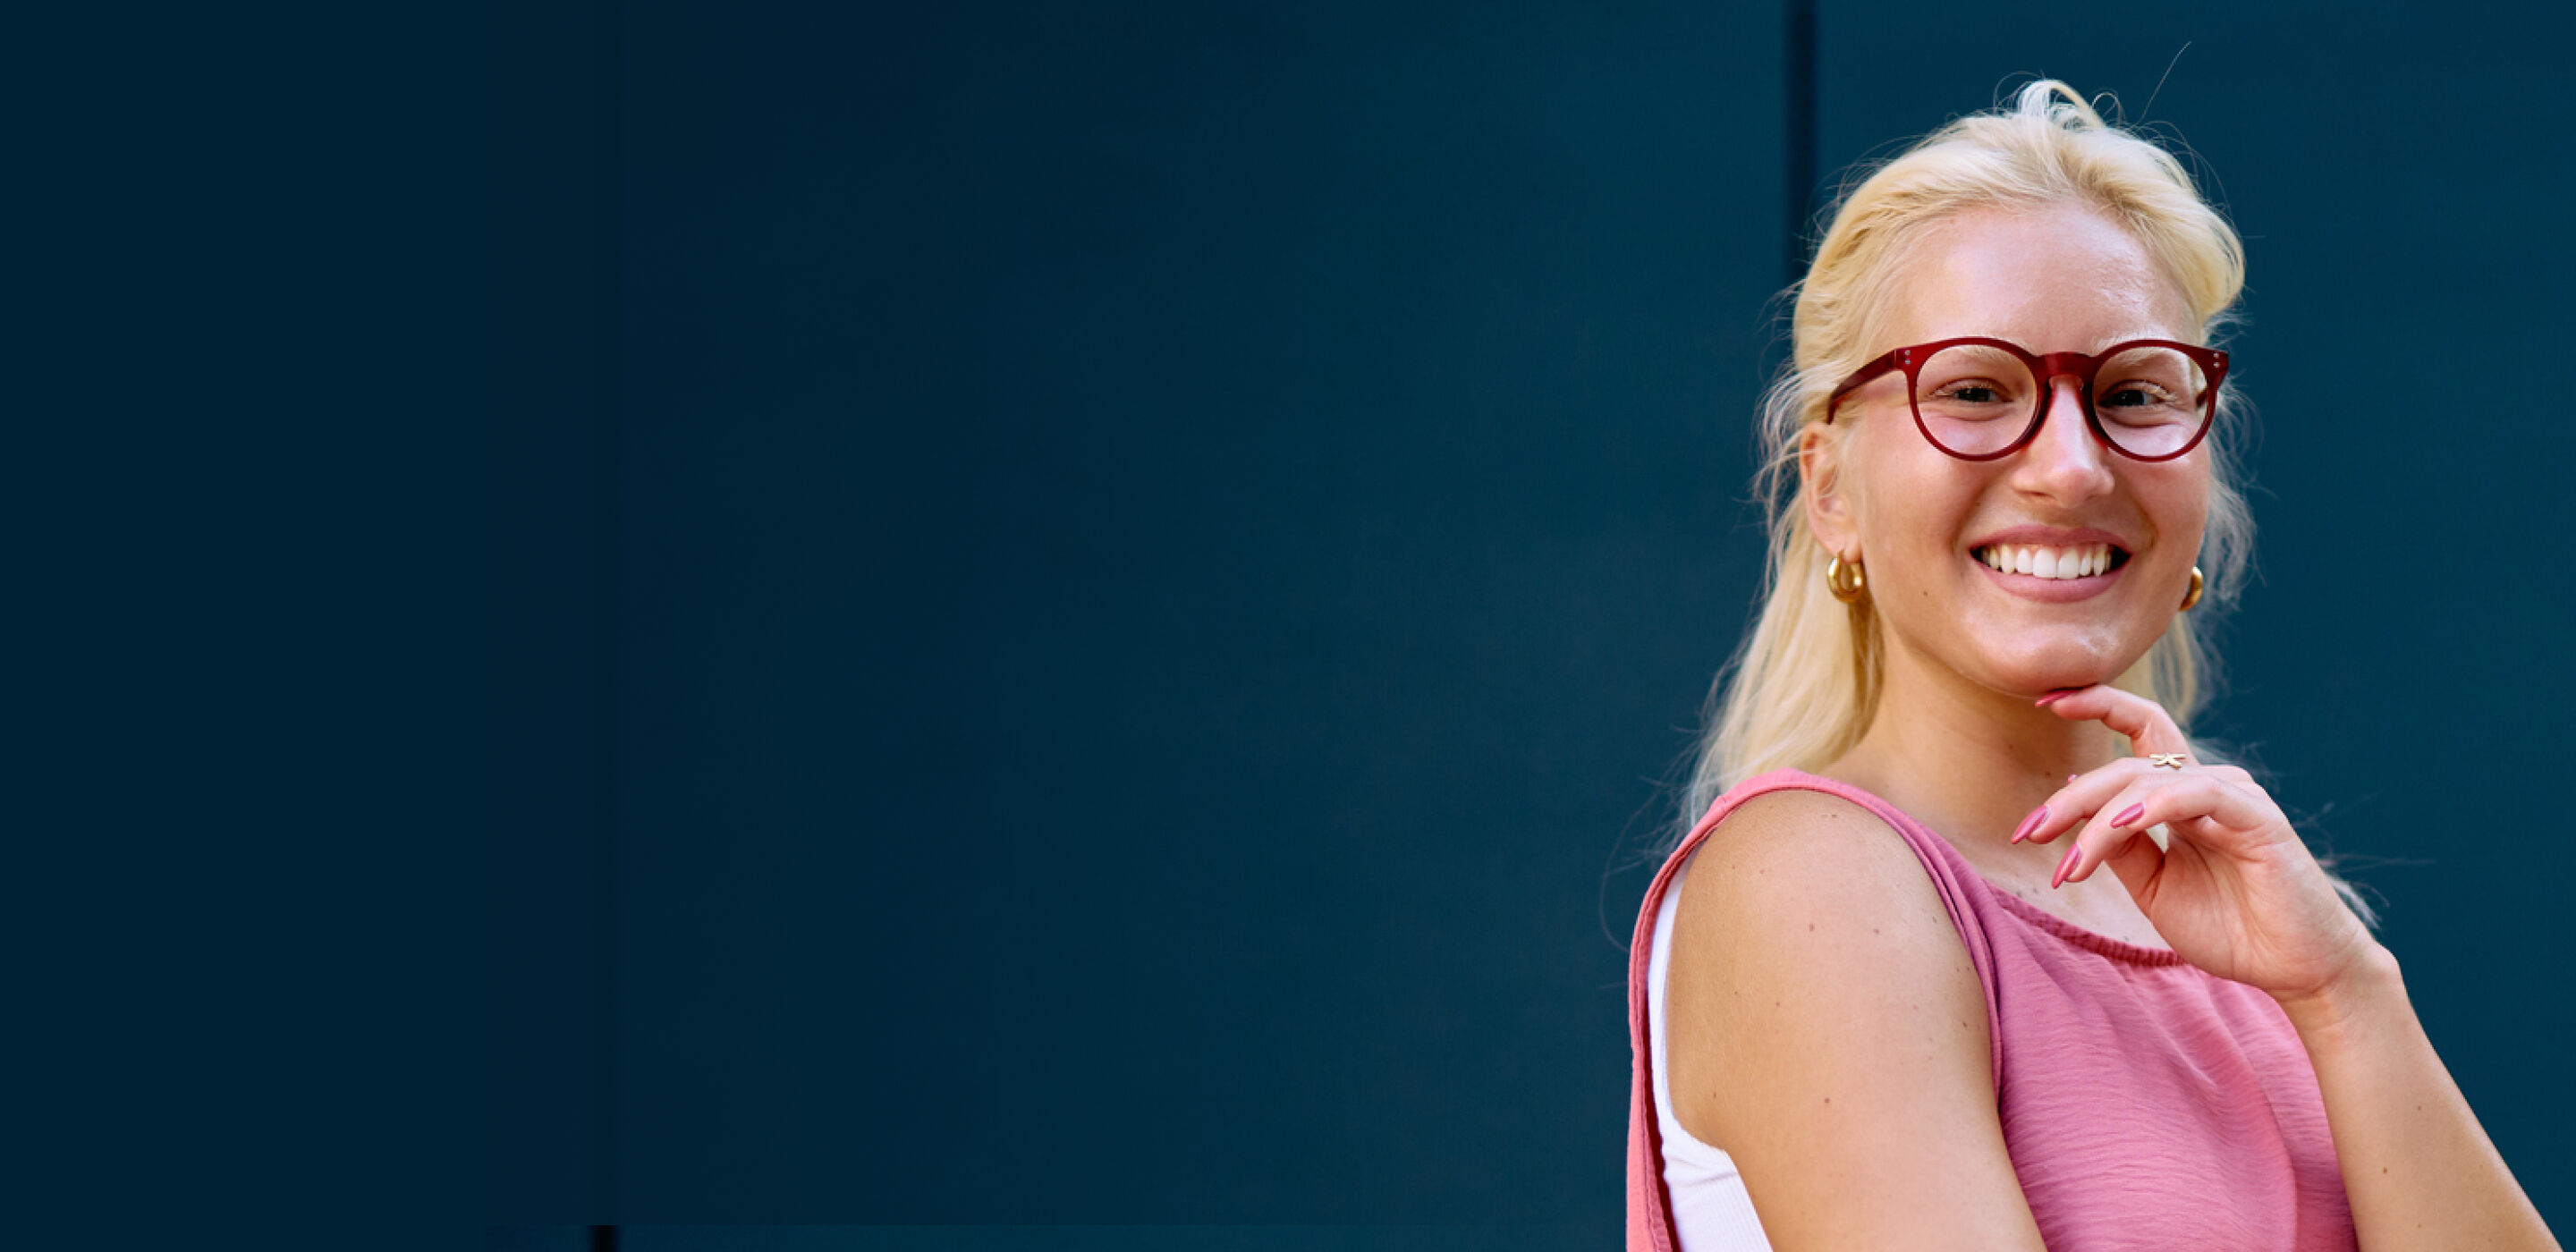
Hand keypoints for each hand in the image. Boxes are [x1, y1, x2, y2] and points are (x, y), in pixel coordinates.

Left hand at [2015, 684, 2380, 1004]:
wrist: (2292, 970)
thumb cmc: (2228, 927)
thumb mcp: (2152, 886)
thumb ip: (2118, 843)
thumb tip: (2072, 792)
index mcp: (2182, 795)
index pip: (2138, 728)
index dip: (2095, 704)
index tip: (2043, 701)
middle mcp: (2207, 785)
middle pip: (2125, 764)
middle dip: (2068, 799)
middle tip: (2026, 833)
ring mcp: (2234, 797)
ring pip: (2148, 781)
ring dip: (2097, 820)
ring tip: (2071, 865)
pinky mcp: (2257, 819)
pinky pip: (2196, 794)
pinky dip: (2152, 805)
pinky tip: (2119, 823)